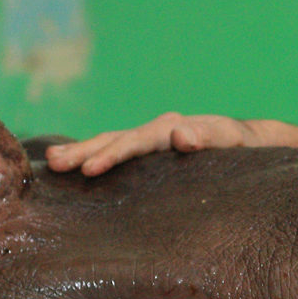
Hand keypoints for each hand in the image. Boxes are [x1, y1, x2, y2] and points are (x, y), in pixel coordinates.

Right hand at [45, 113, 266, 175]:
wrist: (246, 140)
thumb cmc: (241, 147)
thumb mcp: (231, 142)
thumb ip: (209, 138)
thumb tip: (181, 135)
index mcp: (173, 128)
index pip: (137, 142)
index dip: (113, 155)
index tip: (90, 170)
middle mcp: (158, 128)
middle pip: (116, 139)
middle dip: (85, 151)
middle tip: (55, 165)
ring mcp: (150, 137)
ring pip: (111, 142)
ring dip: (82, 151)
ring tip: (51, 162)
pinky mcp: (148, 148)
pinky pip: (116, 148)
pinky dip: (93, 154)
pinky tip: (71, 164)